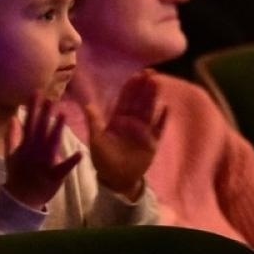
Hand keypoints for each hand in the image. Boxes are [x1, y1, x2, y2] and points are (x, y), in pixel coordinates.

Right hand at [2, 94, 81, 209]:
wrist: (21, 199)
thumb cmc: (18, 175)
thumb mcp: (10, 155)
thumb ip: (11, 136)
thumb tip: (12, 118)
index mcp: (26, 146)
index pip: (30, 123)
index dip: (33, 107)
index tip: (37, 92)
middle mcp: (35, 152)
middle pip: (40, 129)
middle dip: (45, 113)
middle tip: (51, 98)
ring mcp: (44, 163)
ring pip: (51, 143)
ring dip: (57, 129)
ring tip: (64, 114)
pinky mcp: (54, 176)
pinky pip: (63, 168)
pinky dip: (71, 162)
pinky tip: (80, 153)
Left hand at [86, 71, 166, 199]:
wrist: (117, 180)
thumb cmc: (104, 160)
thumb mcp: (96, 140)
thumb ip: (94, 122)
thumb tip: (87, 103)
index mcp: (118, 120)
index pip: (125, 99)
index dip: (131, 87)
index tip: (137, 74)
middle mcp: (132, 122)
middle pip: (139, 101)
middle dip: (145, 87)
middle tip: (151, 73)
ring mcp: (143, 131)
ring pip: (149, 111)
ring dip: (153, 98)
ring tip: (158, 84)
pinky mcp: (152, 142)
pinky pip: (159, 128)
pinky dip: (162, 119)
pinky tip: (166, 108)